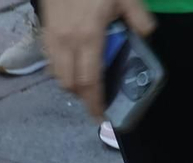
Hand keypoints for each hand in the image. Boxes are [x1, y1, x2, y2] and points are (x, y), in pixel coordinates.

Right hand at [42, 0, 155, 120]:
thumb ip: (138, 15)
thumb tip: (148, 34)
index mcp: (89, 37)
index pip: (90, 81)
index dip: (94, 102)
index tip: (101, 116)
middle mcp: (67, 42)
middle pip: (70, 83)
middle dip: (82, 97)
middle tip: (96, 101)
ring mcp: (52, 36)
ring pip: (56, 73)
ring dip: (70, 82)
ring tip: (84, 82)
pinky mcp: (44, 28)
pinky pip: (49, 58)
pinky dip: (59, 67)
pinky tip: (71, 61)